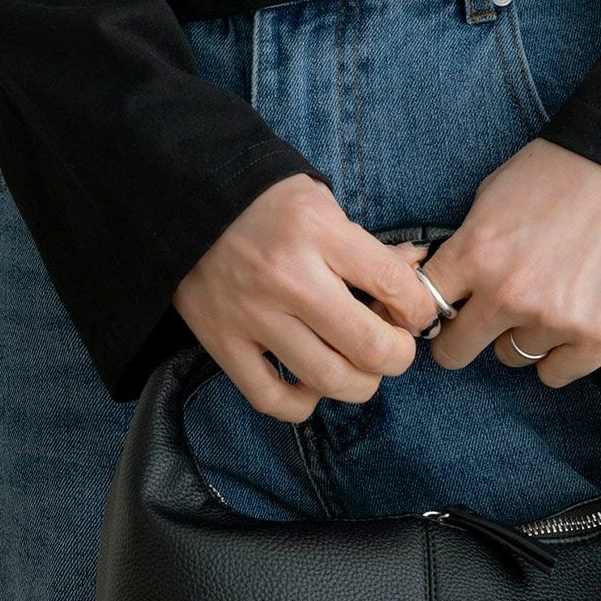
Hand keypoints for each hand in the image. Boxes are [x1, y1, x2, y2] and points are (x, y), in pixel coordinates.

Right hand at [172, 172, 441, 421]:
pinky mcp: (221, 341)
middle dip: (398, 355)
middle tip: (396, 347)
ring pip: (328, 380)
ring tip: (361, 366)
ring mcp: (252, 314)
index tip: (415, 312)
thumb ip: (367, 245)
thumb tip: (415, 272)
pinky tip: (313, 384)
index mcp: (318, 231)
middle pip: (369, 346)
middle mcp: (288, 277)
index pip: (393, 285)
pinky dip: (303, 403)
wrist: (181, 197)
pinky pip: (272, 399)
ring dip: (360, 383)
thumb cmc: (261, 199)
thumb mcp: (320, 202)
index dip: (419, 308)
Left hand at [417, 139, 600, 386]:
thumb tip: (449, 281)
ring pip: (512, 357)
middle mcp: (507, 294)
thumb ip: (468, 243)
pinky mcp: (598, 337)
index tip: (439, 311)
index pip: (422, 308)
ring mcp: (553, 320)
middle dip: (463, 336)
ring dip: (522, 334)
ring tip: (548, 295)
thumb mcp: (492, 193)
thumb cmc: (560, 169)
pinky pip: (556, 374)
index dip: (427, 310)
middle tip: (483, 321)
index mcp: (474, 252)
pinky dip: (559, 355)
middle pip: (455, 351)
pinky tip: (570, 320)